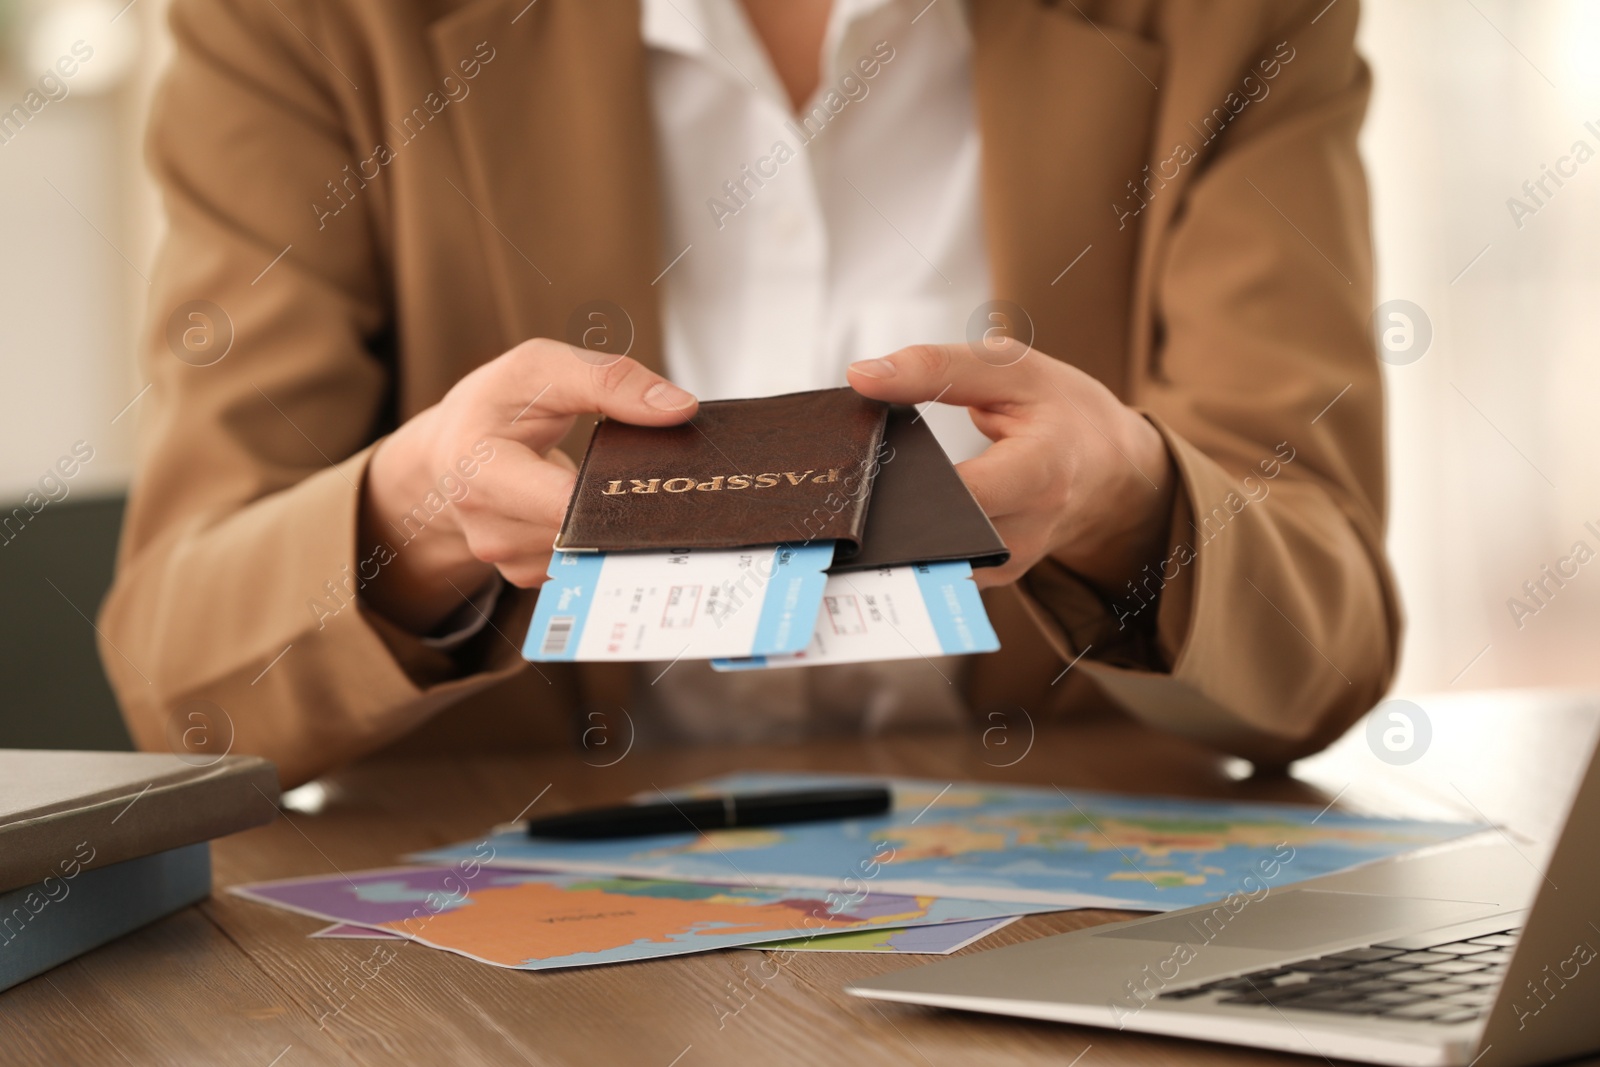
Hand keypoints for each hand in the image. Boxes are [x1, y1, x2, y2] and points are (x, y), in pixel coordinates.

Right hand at [359, 340, 697, 632]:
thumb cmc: (493, 407)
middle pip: (586, 533)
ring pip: (589, 552)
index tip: (662, 484)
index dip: (616, 496)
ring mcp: (506, 557)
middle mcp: (489, 526)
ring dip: (615, 523)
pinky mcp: (525, 573)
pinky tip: (599, 508)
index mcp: (482, 471)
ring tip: (614, 485)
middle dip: (626, 509)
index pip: (563, 503)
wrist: (449, 453)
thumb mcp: (540, 369)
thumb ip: (608, 381)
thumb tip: (679, 409)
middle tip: (655, 481)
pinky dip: (600, 537)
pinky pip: (581, 564)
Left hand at [847, 338, 1175, 592]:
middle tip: (849, 483)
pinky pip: (940, 565)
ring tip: (870, 496)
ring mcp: (1011, 561)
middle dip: (889, 513)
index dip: (910, 483)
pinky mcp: (995, 575)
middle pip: (938, 535)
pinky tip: (896, 512)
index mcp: (1041, 471)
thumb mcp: (1011, 370)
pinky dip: (913, 539)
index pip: (966, 492)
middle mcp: (1028, 529)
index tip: (863, 465)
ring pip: (932, 559)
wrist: (1112, 468)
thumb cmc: (1061, 411)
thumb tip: (860, 376)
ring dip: (895, 530)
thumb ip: (935, 368)